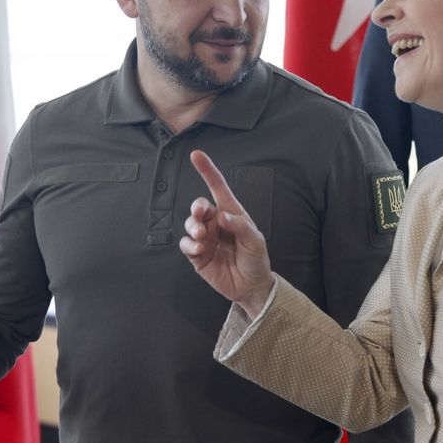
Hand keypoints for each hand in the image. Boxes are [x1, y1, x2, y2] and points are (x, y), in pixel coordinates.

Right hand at [180, 150, 274, 316]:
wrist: (251, 286)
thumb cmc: (256, 259)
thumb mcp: (256, 241)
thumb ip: (240, 226)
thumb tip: (222, 216)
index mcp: (231, 213)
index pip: (218, 188)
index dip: (207, 170)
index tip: (196, 155)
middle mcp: (216, 223)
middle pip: (199, 206)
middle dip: (197, 207)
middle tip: (201, 214)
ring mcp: (205, 238)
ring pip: (190, 224)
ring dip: (193, 227)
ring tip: (203, 237)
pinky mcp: (197, 255)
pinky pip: (186, 244)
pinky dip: (189, 244)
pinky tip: (199, 249)